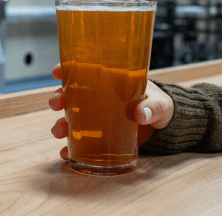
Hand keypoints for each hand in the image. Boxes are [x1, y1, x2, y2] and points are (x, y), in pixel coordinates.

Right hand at [48, 63, 173, 159]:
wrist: (165, 127)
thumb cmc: (160, 106)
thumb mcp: (160, 104)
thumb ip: (153, 107)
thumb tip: (140, 113)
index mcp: (111, 83)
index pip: (85, 72)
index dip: (69, 70)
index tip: (57, 72)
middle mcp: (99, 99)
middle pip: (72, 95)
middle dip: (59, 98)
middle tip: (55, 104)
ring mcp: (98, 118)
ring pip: (72, 118)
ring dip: (61, 124)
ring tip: (58, 132)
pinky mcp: (101, 136)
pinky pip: (82, 141)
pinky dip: (72, 147)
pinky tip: (66, 152)